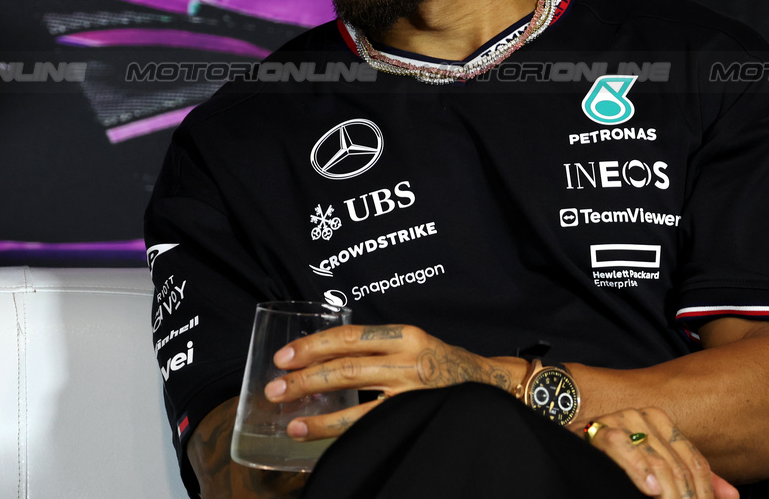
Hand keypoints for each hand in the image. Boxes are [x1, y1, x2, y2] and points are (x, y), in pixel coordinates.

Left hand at [263, 323, 518, 439]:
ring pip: (354, 398)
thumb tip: (326, 358)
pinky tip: (317, 433)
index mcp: (405, 335)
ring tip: (289, 418)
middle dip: (305, 377)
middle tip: (274, 388)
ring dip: (317, 410)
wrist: (493, 387)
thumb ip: (380, 348)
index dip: (313, 345)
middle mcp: (408, 359)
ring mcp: (412, 391)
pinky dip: (339, 429)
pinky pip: (369, 424)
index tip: (284, 356)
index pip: (350, 336)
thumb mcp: (416, 345)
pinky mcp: (415, 415)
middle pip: (345, 365)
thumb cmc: (447, 367)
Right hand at [583, 408, 738, 498]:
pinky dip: (638, 470)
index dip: (705, 492)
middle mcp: (641, 416)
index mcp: (660, 422)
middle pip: (678, 464)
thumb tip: (732, 495)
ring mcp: (618, 421)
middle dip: (687, 497)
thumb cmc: (613, 465)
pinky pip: (622, 447)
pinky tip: (650, 490)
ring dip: (669, 492)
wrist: (564, 454)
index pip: (694, 461)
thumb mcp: (656, 472)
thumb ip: (690, 479)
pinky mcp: (596, 431)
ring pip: (656, 460)